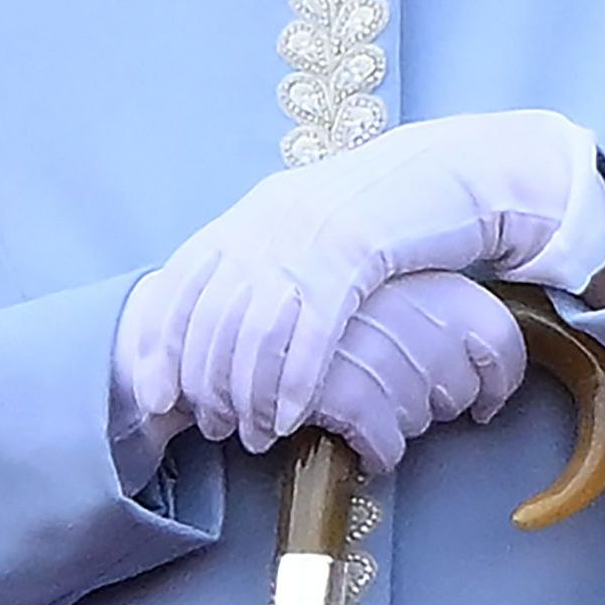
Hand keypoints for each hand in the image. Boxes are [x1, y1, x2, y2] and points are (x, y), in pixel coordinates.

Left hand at [120, 111, 604, 449]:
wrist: (448, 171)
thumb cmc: (381, 206)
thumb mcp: (308, 221)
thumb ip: (264, 256)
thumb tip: (224, 317)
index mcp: (251, 214)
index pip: (178, 285)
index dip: (160, 347)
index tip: (156, 397)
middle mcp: (267, 223)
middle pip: (212, 318)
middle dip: (205, 384)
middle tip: (214, 427)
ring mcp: (308, 239)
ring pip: (255, 333)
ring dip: (249, 395)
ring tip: (255, 434)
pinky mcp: (354, 257)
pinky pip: (311, 332)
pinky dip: (295, 381)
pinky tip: (294, 416)